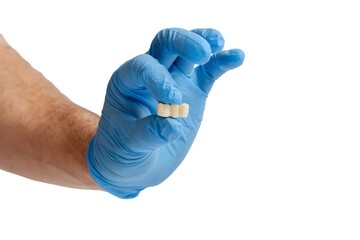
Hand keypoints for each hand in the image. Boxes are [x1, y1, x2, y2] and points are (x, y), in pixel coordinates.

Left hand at [87, 28, 244, 197]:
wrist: (137, 163)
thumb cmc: (124, 152)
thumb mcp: (129, 148)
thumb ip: (148, 135)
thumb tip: (172, 125)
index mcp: (126, 83)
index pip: (143, 66)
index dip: (159, 78)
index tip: (172, 102)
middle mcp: (150, 75)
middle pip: (165, 44)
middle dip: (184, 42)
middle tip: (202, 53)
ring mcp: (173, 81)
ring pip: (188, 52)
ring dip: (203, 41)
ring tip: (218, 43)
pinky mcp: (193, 92)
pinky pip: (208, 72)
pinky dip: (222, 62)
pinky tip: (238, 56)